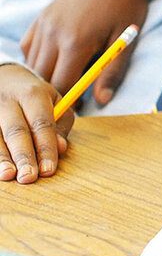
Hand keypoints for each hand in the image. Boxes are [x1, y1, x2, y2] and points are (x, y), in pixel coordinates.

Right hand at [0, 64, 70, 183]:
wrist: (4, 78)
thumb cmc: (35, 97)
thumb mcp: (55, 102)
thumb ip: (60, 125)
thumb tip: (61, 148)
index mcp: (33, 95)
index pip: (41, 124)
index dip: (45, 148)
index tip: (48, 170)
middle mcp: (8, 101)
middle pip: (16, 131)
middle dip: (23, 156)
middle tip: (29, 178)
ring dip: (2, 158)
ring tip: (8, 175)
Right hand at [21, 0, 145, 104]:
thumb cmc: (128, 4)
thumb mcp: (126, 40)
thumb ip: (112, 72)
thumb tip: (101, 101)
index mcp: (75, 43)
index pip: (60, 85)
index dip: (68, 102)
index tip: (79, 110)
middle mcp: (53, 34)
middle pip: (41, 77)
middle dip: (54, 93)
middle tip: (72, 99)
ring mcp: (44, 23)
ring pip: (33, 63)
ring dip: (45, 76)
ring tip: (66, 81)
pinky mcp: (42, 16)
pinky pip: (29, 47)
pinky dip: (37, 59)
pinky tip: (55, 61)